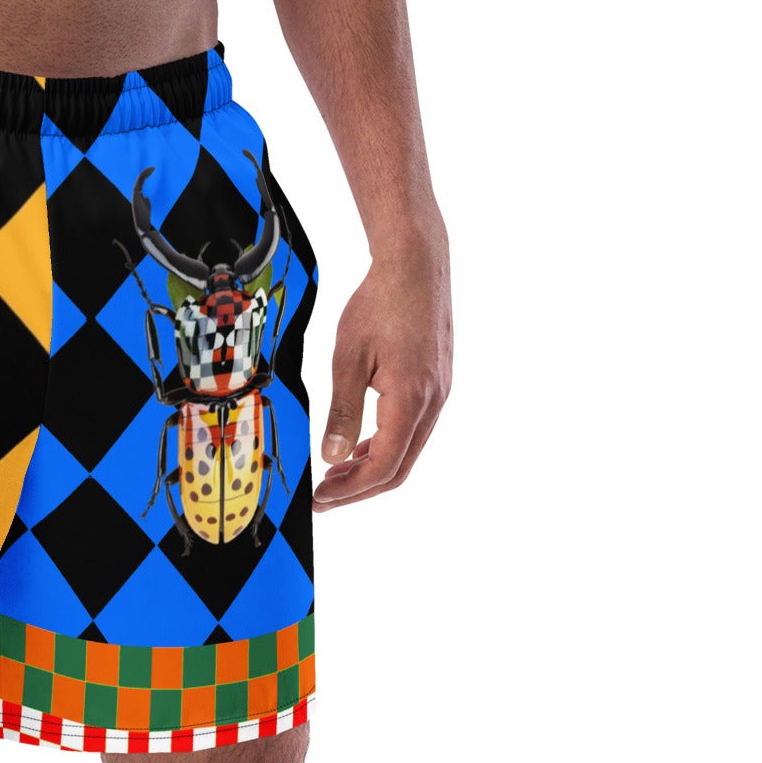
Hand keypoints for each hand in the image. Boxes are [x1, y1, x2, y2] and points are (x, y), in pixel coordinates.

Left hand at [313, 240, 451, 510]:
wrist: (416, 263)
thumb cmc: (381, 302)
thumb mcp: (348, 358)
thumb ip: (342, 412)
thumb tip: (333, 458)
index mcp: (411, 398)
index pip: (384, 465)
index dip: (351, 490)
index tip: (322, 498)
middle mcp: (433, 402)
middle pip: (399, 468)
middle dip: (359, 489)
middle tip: (324, 498)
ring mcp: (439, 394)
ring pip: (407, 452)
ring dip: (371, 470)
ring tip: (335, 477)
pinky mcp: (437, 385)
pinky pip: (412, 431)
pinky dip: (385, 447)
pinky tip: (358, 447)